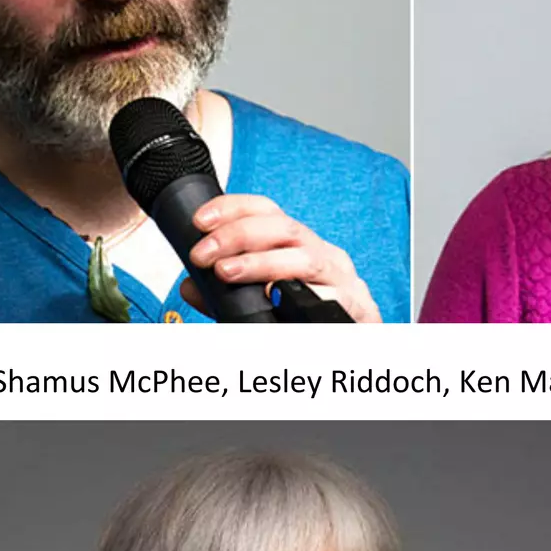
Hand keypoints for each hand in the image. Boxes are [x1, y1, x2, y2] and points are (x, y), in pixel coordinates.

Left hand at [182, 194, 381, 323]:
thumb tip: (192, 286)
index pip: (267, 211)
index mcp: (299, 245)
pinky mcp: (355, 305)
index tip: (200, 222)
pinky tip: (275, 297)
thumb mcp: (264, 300)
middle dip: (237, 236)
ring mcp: (341, 278)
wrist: (358, 341)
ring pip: (303, 259)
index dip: (232, 208)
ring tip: (227, 272)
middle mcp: (321, 254)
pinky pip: (328, 297)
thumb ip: (227, 294)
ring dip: (261, 263)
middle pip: (283, 228)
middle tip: (204, 255)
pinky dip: (301, 295)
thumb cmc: (310, 318)